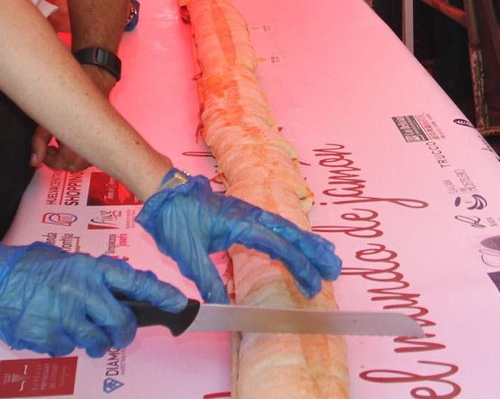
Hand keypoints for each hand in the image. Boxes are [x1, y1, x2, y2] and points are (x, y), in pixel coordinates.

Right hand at [0, 235, 186, 356]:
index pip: (134, 282)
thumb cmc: (30, 268)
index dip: (159, 293)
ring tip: (79, 328)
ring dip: (95, 342)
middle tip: (118, 333)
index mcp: (90, 270)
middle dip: (124, 332)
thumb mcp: (69, 261)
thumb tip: (125, 289)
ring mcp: (66, 318)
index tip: (178, 302)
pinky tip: (52, 328)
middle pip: (121, 323)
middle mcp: (82, 293)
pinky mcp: (49, 339)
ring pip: (97, 342)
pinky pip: (68, 350)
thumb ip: (96, 276)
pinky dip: (65, 344)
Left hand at [31, 65, 117, 172]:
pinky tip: (72, 144)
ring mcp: (99, 135)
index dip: (51, 161)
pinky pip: (93, 153)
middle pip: (76, 165)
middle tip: (49, 152)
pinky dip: (82, 154)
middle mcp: (93, 137)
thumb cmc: (74, 87)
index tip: (43, 152)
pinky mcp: (101, 133)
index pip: (66, 160)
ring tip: (59, 148)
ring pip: (86, 162)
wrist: (95, 72)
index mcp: (79, 132)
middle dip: (61, 163)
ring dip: (72, 160)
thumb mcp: (49, 111)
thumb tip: (34, 159)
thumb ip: (40, 138)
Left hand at [135, 170, 341, 303]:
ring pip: (286, 227)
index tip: (313, 285)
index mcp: (242, 223)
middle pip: (292, 233)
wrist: (164, 192)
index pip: (279, 247)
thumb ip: (207, 280)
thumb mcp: (187, 254)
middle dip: (315, 252)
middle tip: (335, 271)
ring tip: (328, 258)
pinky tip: (297, 246)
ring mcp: (249, 212)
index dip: (299, 267)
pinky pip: (275, 225)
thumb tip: (222, 307)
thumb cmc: (174, 218)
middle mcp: (251, 214)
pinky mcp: (244, 214)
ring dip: (307, 243)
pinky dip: (292, 236)